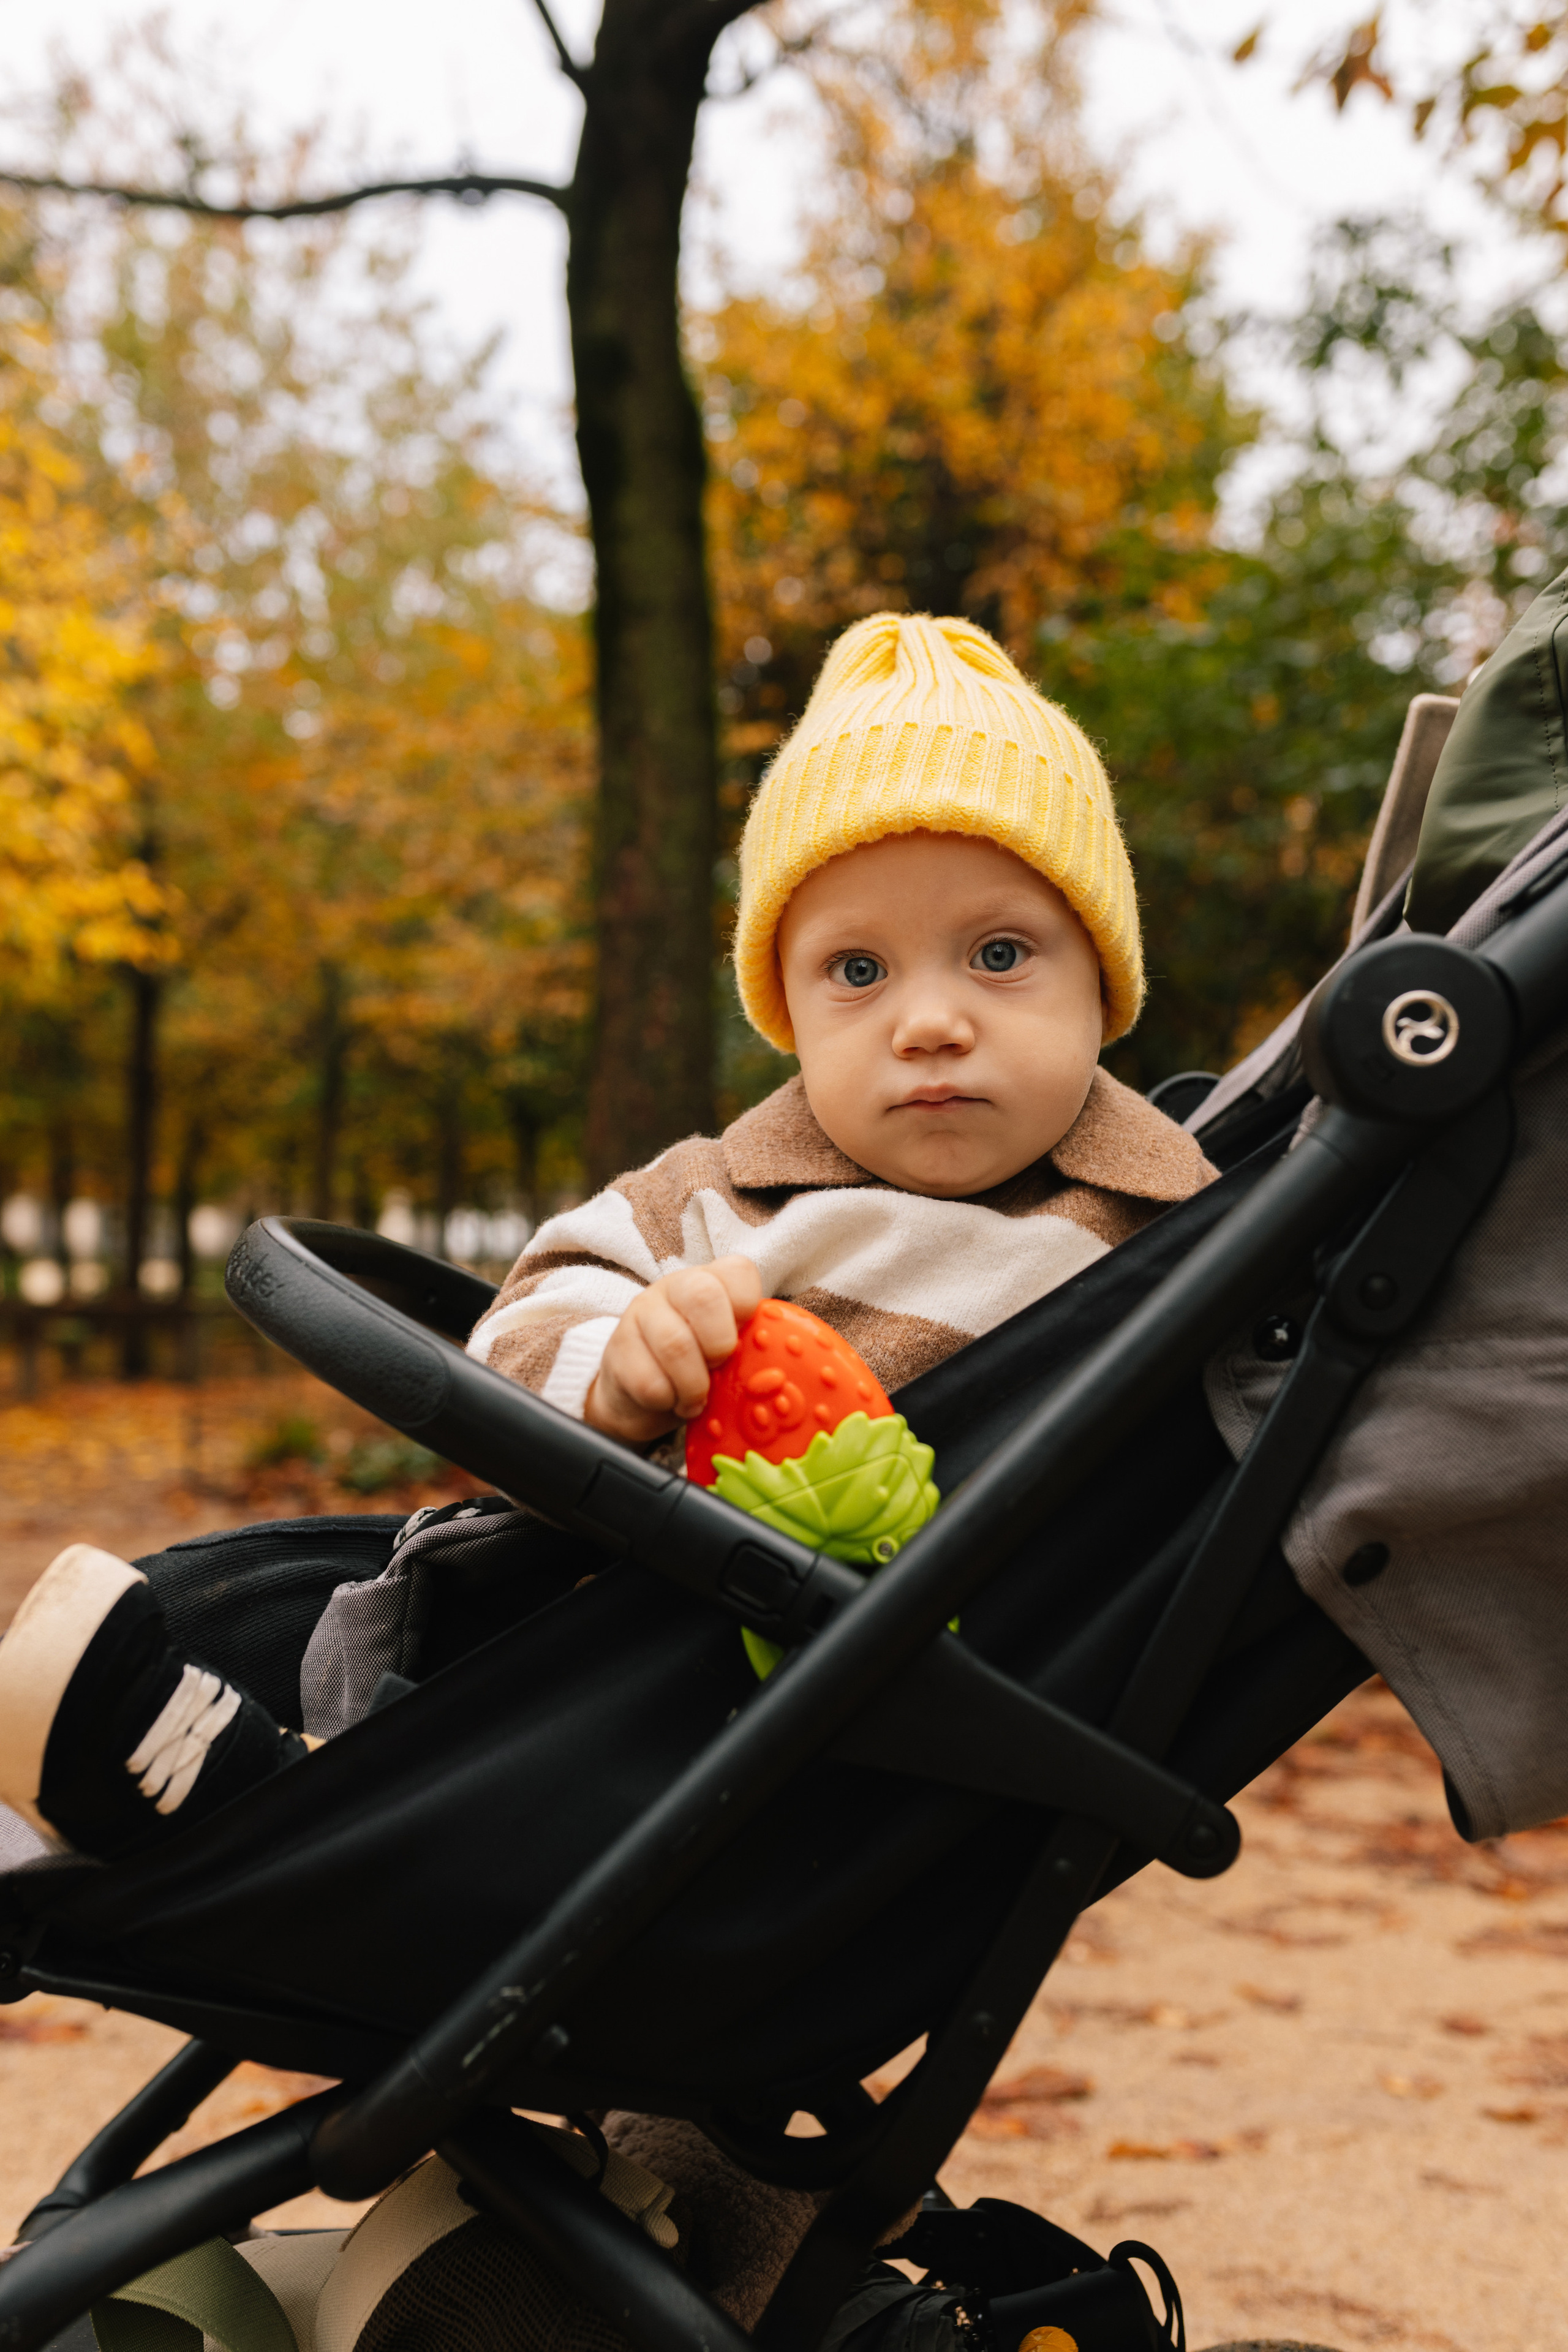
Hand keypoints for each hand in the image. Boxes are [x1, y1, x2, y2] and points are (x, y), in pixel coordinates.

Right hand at [585, 1255, 763, 1443]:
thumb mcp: (727, 1348)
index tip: (744, 1340)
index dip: (747, 1307)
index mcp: (711, 1280)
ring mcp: (641, 1314)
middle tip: (719, 1368)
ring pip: (675, 1344)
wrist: (637, 1394)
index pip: (738, 1272)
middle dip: (719, 1343)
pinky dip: (668, 1401)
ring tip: (697, 1399)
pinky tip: (672, 1402)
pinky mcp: (617, 1349)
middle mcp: (674, 1287)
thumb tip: (782, 1367)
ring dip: (694, 1384)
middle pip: (703, 1296)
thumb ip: (749, 1344)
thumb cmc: (696, 1366)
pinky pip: (649, 1380)